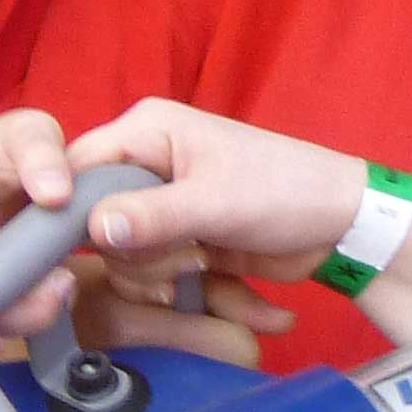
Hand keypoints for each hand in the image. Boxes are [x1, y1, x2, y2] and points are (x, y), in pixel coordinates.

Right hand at [0, 110, 79, 333]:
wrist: (13, 153)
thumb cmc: (13, 143)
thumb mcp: (28, 132)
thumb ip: (40, 154)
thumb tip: (55, 195)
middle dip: (12, 314)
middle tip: (62, 289)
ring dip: (30, 313)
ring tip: (66, 287)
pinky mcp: (5, 275)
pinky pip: (14, 303)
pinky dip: (38, 307)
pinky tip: (60, 293)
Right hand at [52, 101, 377, 287]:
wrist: (339, 226)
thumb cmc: (284, 193)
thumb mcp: (215, 203)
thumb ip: (150, 216)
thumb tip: (91, 228)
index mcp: (147, 131)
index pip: (77, 166)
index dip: (71, 207)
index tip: (89, 245)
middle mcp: (145, 161)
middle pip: (92, 214)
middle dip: (131, 247)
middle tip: (179, 257)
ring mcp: (159, 201)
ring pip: (115, 246)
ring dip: (151, 268)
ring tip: (198, 265)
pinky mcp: (174, 234)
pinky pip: (142, 263)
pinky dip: (162, 279)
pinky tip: (193, 281)